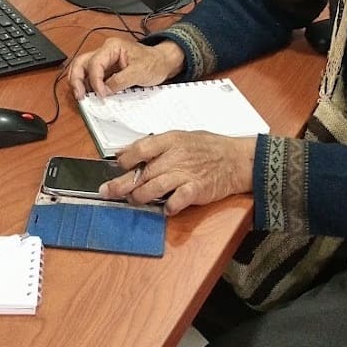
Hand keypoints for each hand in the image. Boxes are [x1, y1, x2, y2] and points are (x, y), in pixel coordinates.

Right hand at [67, 36, 183, 98]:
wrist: (162, 63)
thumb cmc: (153, 62)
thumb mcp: (139, 72)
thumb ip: (120, 81)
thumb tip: (105, 90)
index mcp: (113, 47)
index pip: (95, 62)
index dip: (95, 80)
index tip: (101, 94)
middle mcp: (105, 51)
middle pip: (82, 63)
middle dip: (77, 79)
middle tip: (79, 95)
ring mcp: (105, 60)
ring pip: (83, 68)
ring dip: (79, 82)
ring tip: (81, 96)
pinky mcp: (106, 69)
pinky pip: (91, 76)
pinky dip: (87, 85)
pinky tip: (88, 94)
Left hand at [99, 131, 256, 214]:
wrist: (238, 159)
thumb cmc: (208, 147)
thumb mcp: (182, 137)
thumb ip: (155, 145)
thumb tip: (125, 152)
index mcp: (171, 140)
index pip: (141, 148)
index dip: (125, 159)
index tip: (116, 167)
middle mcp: (176, 156)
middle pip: (142, 172)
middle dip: (122, 184)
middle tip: (108, 192)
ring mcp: (186, 173)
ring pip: (154, 187)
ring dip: (140, 196)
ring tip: (134, 200)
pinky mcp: (197, 189)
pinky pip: (177, 200)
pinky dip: (168, 206)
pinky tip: (165, 209)